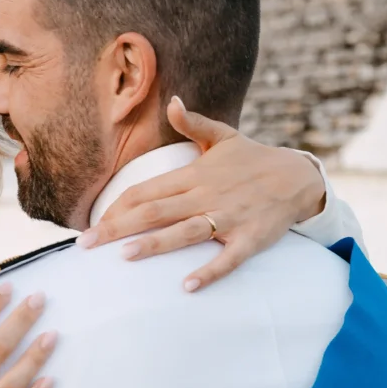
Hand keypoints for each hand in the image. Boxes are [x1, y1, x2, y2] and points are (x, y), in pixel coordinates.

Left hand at [77, 96, 326, 291]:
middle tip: (86, 245)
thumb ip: (193, 123)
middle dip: (118, 228)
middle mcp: (207, 195)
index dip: (117, 206)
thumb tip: (171, 101)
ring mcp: (229, 217)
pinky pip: (228, 258)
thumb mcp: (223, 137)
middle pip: (155, 211)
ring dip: (156, 244)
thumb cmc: (254, 160)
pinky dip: (209, 271)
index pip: (146, 190)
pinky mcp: (250, 238)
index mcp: (194, 174)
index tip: (92, 223)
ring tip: (125, 256)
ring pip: (186, 232)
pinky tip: (188, 286)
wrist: (300, 177)